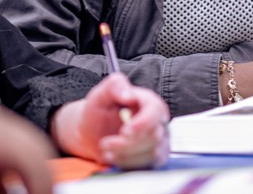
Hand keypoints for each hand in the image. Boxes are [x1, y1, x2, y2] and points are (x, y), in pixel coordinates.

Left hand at [50, 72, 169, 169]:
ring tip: (105, 150)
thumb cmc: (98, 110)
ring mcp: (159, 141)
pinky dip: (128, 164)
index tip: (124, 132)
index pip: (155, 112)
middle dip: (127, 143)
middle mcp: (158, 121)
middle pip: (153, 136)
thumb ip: (114, 86)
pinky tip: (113, 157)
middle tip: (104, 143)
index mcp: (149, 102)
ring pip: (152, 153)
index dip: (142, 123)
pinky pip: (148, 166)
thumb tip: (129, 95)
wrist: (93, 132)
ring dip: (125, 154)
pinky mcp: (155, 158)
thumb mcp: (100, 94)